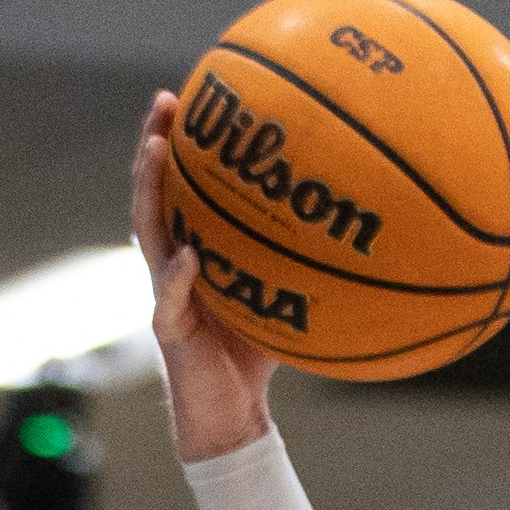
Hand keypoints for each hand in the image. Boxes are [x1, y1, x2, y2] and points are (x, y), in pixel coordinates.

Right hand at [130, 89, 281, 460]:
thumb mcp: (288, 295)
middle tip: (164, 100)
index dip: (182, 141)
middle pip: (153, 192)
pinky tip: (190, 258)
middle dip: (154, 144)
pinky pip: (169, 301)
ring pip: (146, 233)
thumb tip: (362, 226)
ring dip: (148, 190)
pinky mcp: (168, 331)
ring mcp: (165, 294)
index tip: (191, 95)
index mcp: (194, 249)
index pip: (182, 185)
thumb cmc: (258, 351)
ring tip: (155, 151)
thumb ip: (307, 262)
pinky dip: (180, 279)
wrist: (232, 414)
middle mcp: (172, 263)